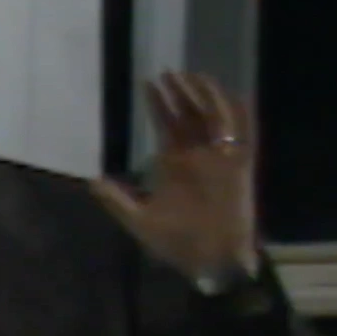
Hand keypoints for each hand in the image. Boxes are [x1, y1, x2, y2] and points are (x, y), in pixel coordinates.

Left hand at [91, 71, 258, 278]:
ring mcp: (219, 160)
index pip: (167, 124)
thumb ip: (117, 200)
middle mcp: (197, 156)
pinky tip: (234, 97)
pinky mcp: (240, 168)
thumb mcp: (140, 221)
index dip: (158, 104)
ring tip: (190, 78)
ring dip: (204, 97)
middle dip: (180, 93)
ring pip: (214, 119)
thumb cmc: (177, 244)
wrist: (210, 263)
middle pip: (190, 115)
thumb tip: (92, 180)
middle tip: (168, 72)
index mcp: (174, 164)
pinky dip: (240, 117)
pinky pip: (244, 137)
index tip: (148, 83)